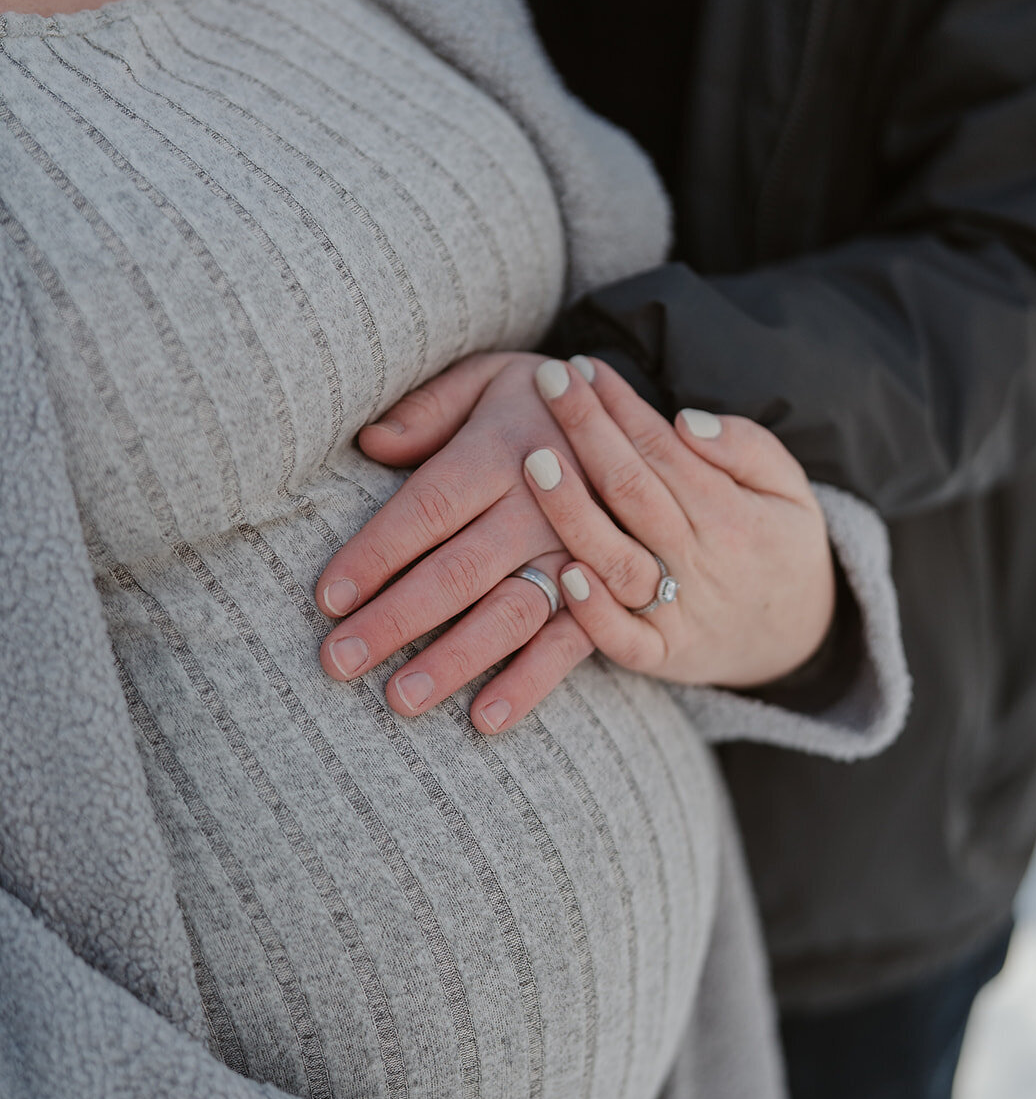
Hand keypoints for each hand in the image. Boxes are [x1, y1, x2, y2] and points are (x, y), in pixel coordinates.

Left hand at [315, 353, 592, 730]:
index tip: (327, 598)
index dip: (376, 555)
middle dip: (395, 620)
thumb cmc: (540, 403)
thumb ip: (430, 407)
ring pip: (509, 614)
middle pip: (458, 571)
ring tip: (402, 699)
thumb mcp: (489, 378)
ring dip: (455, 660)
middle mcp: (541, 507)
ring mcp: (578, 555)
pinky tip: (486, 720)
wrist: (645, 423)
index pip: (426, 509)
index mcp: (503, 450)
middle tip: (339, 662)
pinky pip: (568, 645)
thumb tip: (371, 442)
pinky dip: (529, 685)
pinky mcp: (606, 594)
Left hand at [522, 357, 836, 688]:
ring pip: (618, 558)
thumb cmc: (779, 547)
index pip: (663, 448)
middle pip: (632, 489)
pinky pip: (622, 639)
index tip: (583, 367)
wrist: (796, 639)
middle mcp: (700, 560)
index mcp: (731, 512)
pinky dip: (593, 612)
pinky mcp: (660, 655)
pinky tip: (562, 572)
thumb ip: (747, 447)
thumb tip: (685, 420)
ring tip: (534, 459)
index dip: (620, 405)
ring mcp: (677, 612)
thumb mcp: (790, 488)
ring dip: (572, 510)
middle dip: (587, 431)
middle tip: (547, 380)